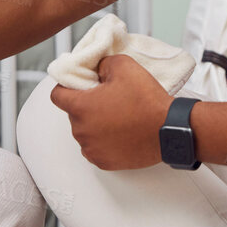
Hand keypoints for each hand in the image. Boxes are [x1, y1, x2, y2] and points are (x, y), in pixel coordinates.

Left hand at [49, 54, 170, 170]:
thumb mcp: (123, 66)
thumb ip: (102, 63)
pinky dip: (103, 141)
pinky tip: (120, 133)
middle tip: (108, 99)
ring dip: (95, 124)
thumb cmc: (147, 101)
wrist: (170, 129)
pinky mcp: (105, 162)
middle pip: (74, 114)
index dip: (67, 87)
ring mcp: (92, 149)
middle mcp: (81, 131)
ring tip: (118, 117)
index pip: (57, 96)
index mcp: (80, 107)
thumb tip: (97, 70)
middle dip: (87, 105)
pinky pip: (95, 149)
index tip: (79, 86)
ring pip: (85, 132)